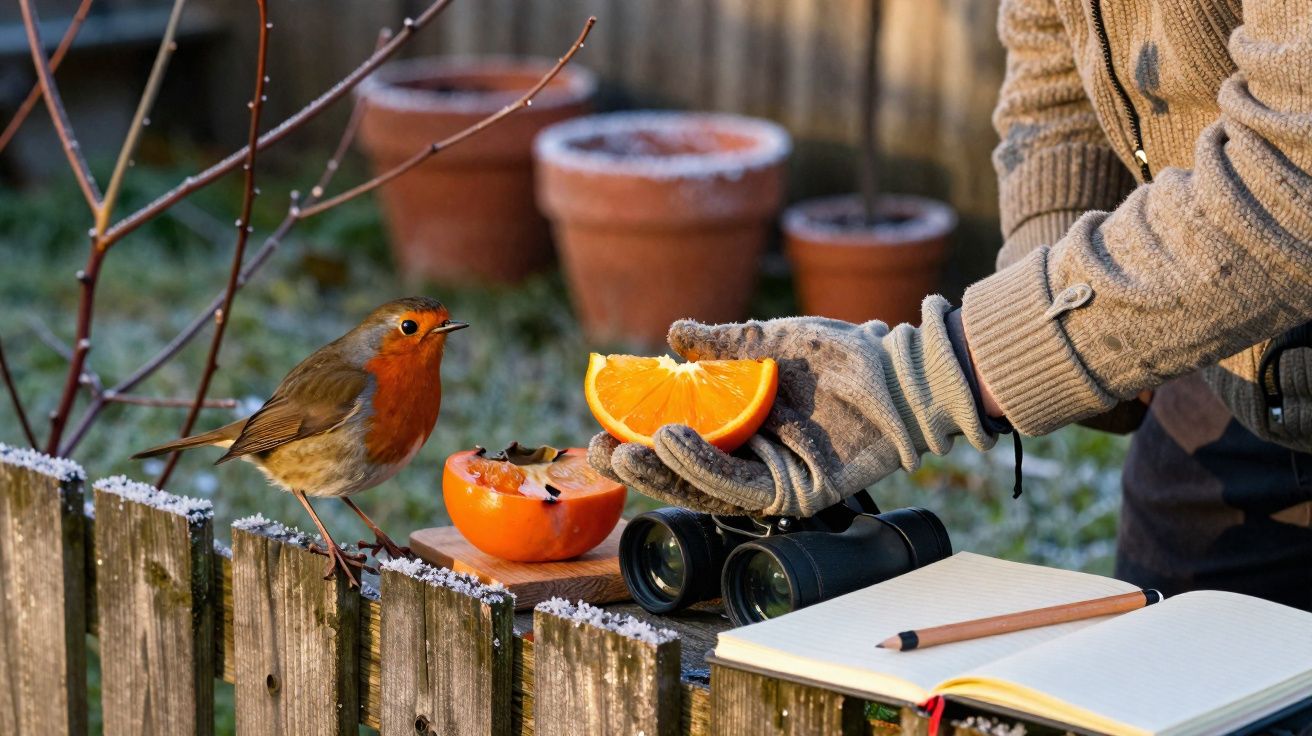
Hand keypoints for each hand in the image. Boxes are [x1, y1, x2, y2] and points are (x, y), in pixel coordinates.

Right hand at [588, 296, 998, 516]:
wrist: (898, 372)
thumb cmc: (844, 354)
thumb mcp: (774, 341)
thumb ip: (725, 344)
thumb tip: (674, 334)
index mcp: (743, 424)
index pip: (681, 439)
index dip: (640, 437)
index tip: (599, 428)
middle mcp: (752, 456)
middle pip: (684, 472)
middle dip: (638, 465)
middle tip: (597, 450)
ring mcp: (772, 478)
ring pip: (704, 487)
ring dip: (662, 469)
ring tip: (627, 447)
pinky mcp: (795, 496)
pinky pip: (740, 489)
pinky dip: (704, 468)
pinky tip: (675, 442)